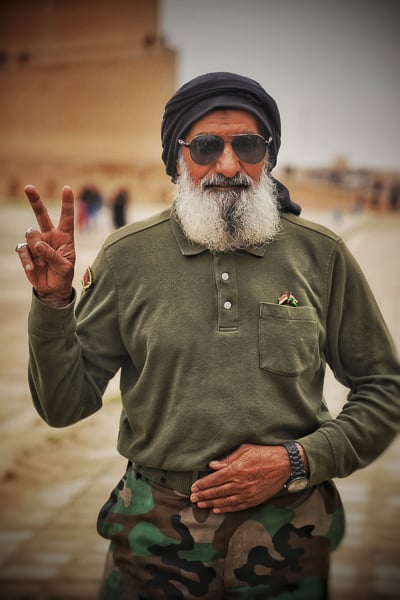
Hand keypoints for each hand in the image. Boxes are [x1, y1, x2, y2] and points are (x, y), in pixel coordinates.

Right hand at [16, 185, 75, 306]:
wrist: (52, 289)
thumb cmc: (63, 276)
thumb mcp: (64, 267)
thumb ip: (53, 255)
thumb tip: (38, 244)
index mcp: (65, 237)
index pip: (67, 218)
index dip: (67, 204)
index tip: (67, 188)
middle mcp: (50, 236)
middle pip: (41, 215)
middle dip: (35, 201)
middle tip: (28, 187)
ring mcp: (37, 243)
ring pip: (31, 235)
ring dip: (37, 251)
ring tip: (43, 263)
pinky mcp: (27, 252)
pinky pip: (22, 249)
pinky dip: (27, 259)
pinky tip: (33, 268)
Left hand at [190, 444, 291, 512]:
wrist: (284, 465)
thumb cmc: (264, 453)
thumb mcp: (244, 450)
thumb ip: (227, 459)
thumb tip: (212, 465)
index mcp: (236, 470)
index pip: (214, 480)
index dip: (202, 485)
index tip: (193, 488)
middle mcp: (240, 484)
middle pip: (217, 492)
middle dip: (203, 495)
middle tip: (193, 498)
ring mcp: (247, 493)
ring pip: (225, 501)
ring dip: (211, 503)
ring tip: (201, 505)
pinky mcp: (254, 500)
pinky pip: (237, 506)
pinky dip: (225, 509)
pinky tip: (217, 509)